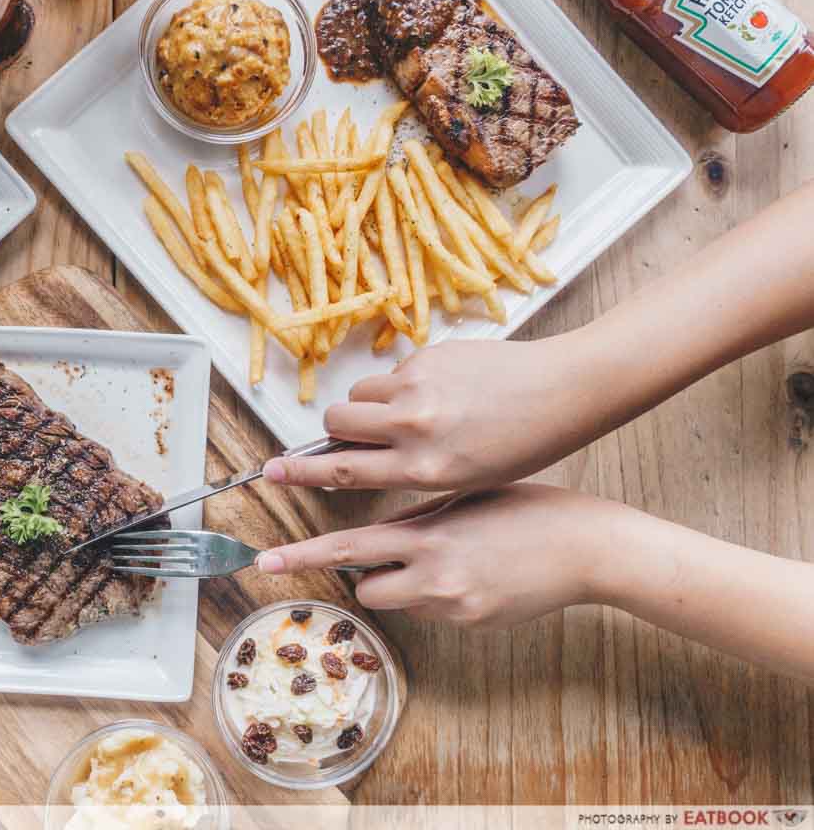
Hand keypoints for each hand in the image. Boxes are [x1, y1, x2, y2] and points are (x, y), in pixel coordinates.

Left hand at [256, 483, 630, 627]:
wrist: (585, 546)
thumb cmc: (526, 509)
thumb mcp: (462, 497)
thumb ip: (416, 516)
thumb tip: (380, 531)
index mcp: (427, 534)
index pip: (348, 546)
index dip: (304, 553)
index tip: (266, 558)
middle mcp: (434, 574)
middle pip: (364, 584)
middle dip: (345, 570)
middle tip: (307, 560)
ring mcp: (454, 605)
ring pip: (396, 599)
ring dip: (399, 583)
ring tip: (443, 558)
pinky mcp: (472, 623)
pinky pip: (432, 611)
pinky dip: (435, 594)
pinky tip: (472, 574)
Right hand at [264, 336, 602, 491]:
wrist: (564, 392)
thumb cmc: (522, 445)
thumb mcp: (463, 478)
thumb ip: (412, 472)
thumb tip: (364, 465)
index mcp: (425, 469)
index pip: (344, 471)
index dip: (301, 471)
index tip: (271, 471)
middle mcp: (415, 427)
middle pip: (337, 422)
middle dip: (335, 427)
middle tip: (350, 433)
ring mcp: (419, 388)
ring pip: (358, 393)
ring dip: (367, 404)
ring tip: (403, 413)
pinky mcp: (428, 357)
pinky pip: (391, 373)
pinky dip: (400, 384)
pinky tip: (440, 392)